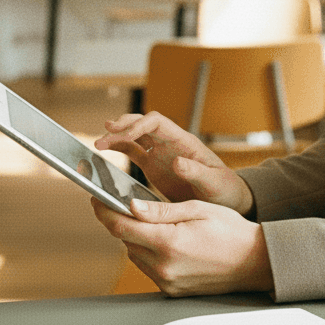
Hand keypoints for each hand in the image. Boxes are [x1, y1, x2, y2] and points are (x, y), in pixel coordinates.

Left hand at [92, 198, 273, 296]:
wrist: (255, 262)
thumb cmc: (232, 232)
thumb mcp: (197, 209)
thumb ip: (160, 209)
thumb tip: (131, 205)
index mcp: (169, 242)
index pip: (121, 227)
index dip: (104, 211)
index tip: (97, 200)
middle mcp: (165, 266)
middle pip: (125, 241)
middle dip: (121, 222)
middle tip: (124, 205)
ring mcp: (168, 281)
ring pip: (135, 256)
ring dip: (136, 239)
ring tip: (151, 223)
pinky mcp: (173, 290)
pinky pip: (149, 269)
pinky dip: (149, 254)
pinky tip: (164, 242)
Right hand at [95, 112, 252, 214]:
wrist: (226, 201)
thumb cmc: (225, 190)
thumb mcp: (214, 183)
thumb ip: (196, 172)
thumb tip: (177, 161)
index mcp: (184, 142)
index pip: (157, 123)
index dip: (139, 125)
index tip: (124, 135)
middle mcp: (170, 143)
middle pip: (142, 124)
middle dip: (123, 126)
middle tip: (104, 133)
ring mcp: (161, 153)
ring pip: (134, 136)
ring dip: (117, 136)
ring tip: (98, 143)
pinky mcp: (154, 166)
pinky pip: (133, 152)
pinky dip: (119, 149)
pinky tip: (105, 151)